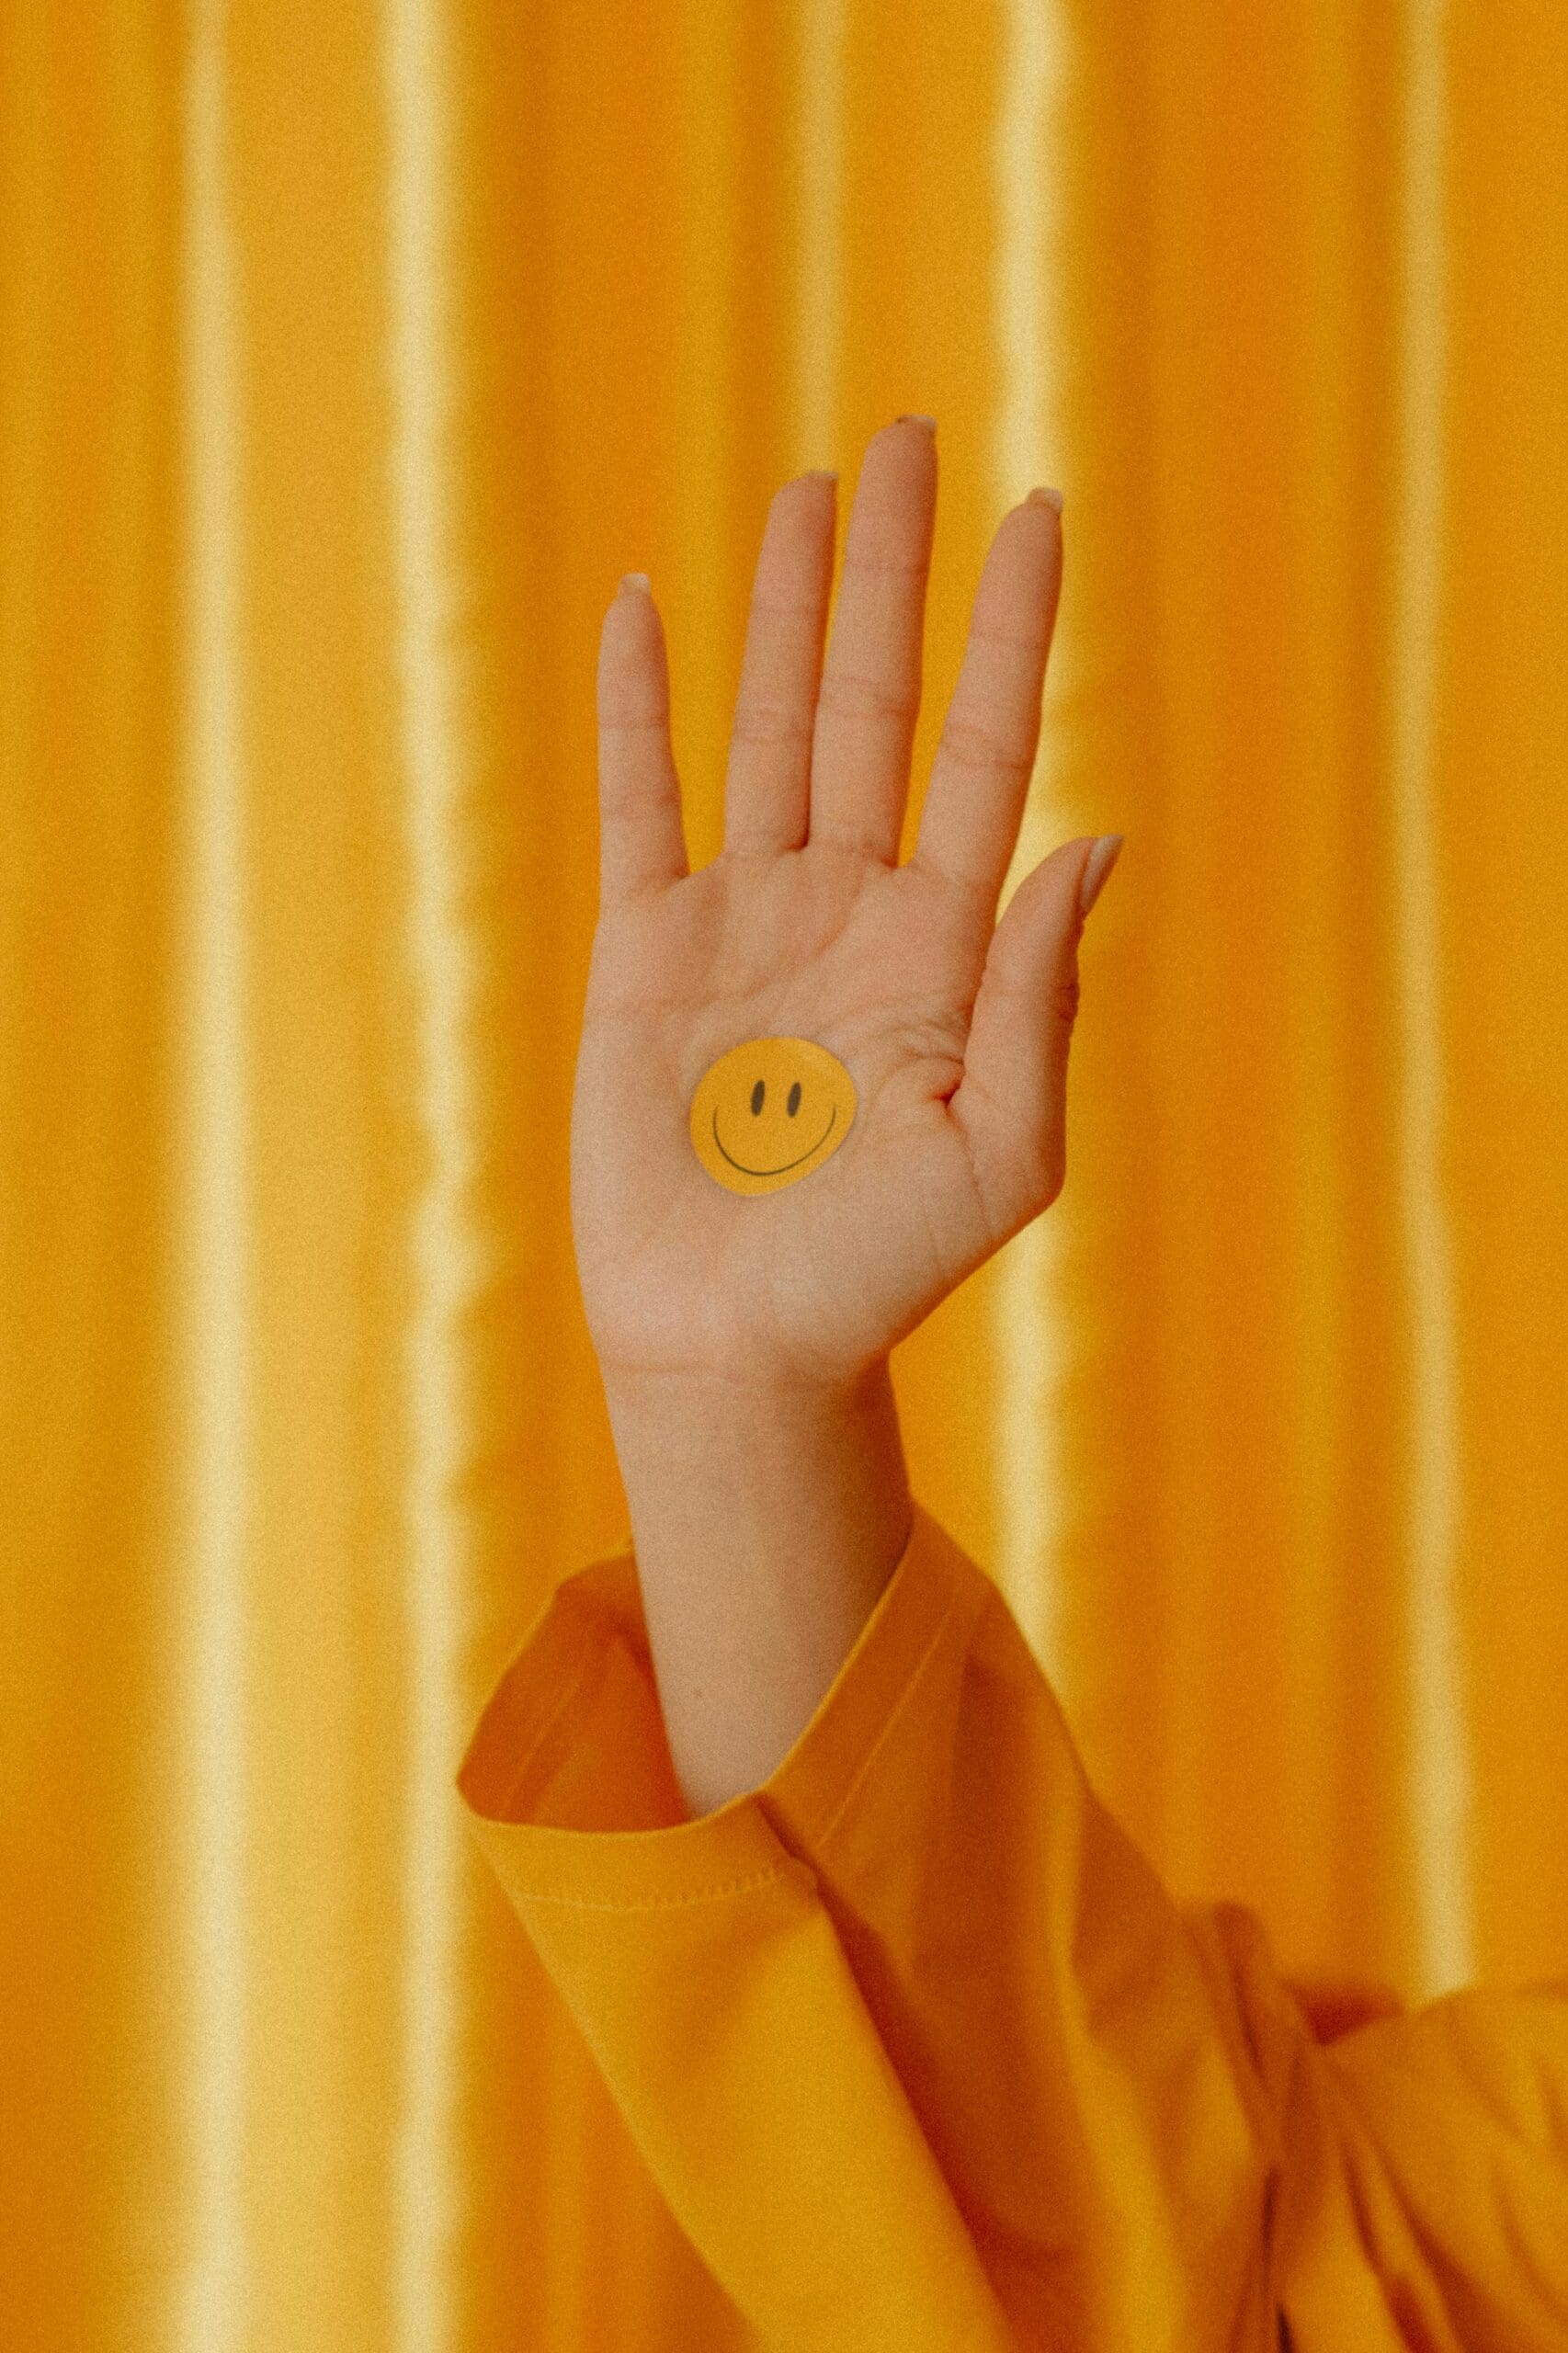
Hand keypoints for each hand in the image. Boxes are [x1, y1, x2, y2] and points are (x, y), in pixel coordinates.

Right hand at [572, 417, 1119, 1396]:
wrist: (737, 1347)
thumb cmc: (879, 1274)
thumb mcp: (999, 1152)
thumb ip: (1037, 998)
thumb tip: (1097, 835)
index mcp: (941, 945)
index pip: (984, 750)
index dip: (1013, 634)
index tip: (1039, 513)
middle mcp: (846, 907)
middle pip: (872, 703)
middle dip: (892, 573)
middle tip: (908, 435)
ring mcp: (742, 919)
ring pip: (760, 727)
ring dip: (780, 606)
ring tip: (807, 488)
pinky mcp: (640, 953)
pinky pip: (637, 804)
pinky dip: (637, 709)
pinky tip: (650, 609)